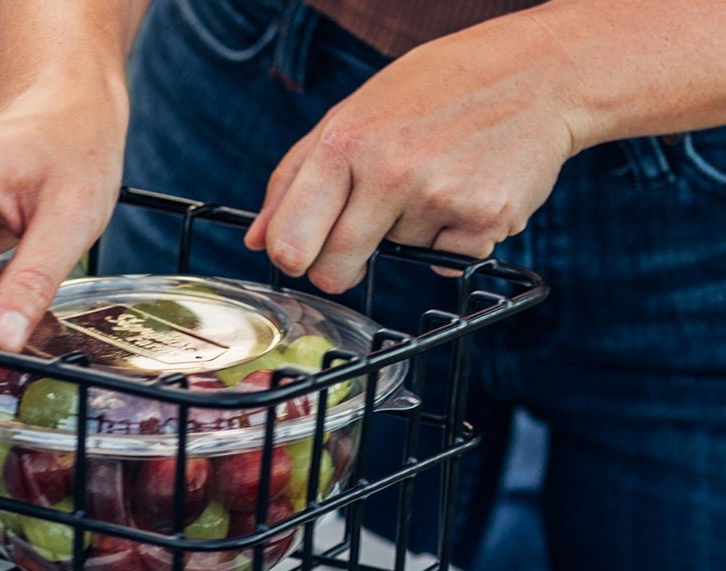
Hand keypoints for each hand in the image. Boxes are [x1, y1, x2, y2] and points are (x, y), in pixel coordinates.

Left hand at [245, 11, 581, 291]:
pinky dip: (455, 238)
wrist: (541, 71)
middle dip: (343, 263)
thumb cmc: (436, 90)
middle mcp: (389, 170)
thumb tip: (257, 241)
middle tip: (373, 224)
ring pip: (396, 259)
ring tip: (437, 177)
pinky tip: (469, 188)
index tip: (305, 253)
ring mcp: (437, 197)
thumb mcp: (354, 112)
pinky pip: (445, 260)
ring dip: (412, 232)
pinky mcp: (482, 221)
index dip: (295, 257)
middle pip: (335, 271)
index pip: (292, 243)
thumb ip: (296, 177)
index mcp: (346, 142)